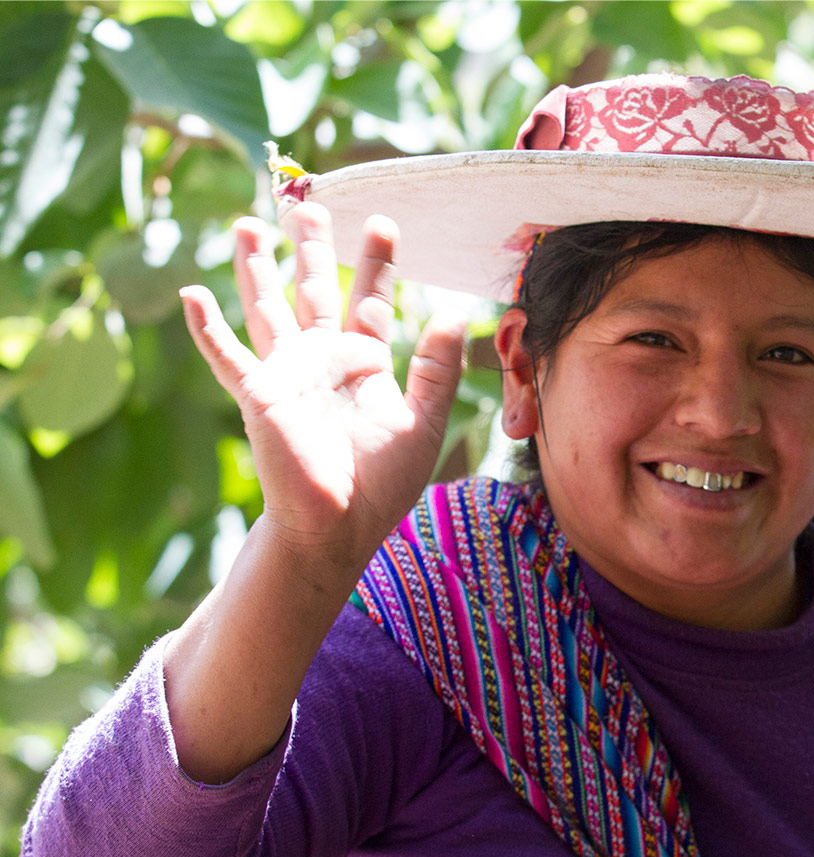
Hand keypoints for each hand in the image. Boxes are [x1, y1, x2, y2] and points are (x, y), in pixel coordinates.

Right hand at [180, 204, 466, 576]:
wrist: (339, 525)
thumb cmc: (382, 484)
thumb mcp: (423, 423)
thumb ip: (438, 371)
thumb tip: (454, 317)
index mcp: (364, 363)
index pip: (371, 300)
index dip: (377, 262)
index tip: (383, 222)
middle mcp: (322, 359)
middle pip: (315, 289)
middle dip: (313, 247)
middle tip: (309, 203)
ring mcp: (287, 373)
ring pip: (268, 307)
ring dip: (256, 268)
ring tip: (249, 224)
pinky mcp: (259, 394)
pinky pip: (227, 355)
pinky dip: (206, 328)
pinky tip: (189, 294)